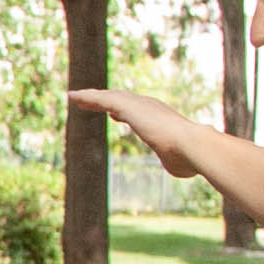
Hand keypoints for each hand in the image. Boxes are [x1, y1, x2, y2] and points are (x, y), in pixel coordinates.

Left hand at [68, 85, 216, 175]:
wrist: (191, 146)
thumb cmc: (188, 158)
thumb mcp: (177, 162)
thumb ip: (173, 161)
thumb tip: (179, 166)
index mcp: (161, 119)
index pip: (140, 113)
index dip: (126, 112)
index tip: (115, 113)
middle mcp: (150, 107)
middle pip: (122, 100)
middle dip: (107, 99)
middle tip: (91, 100)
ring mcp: (139, 105)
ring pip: (109, 97)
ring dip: (92, 96)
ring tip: (76, 97)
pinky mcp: (127, 106)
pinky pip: (101, 98)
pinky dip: (87, 97)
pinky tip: (72, 97)